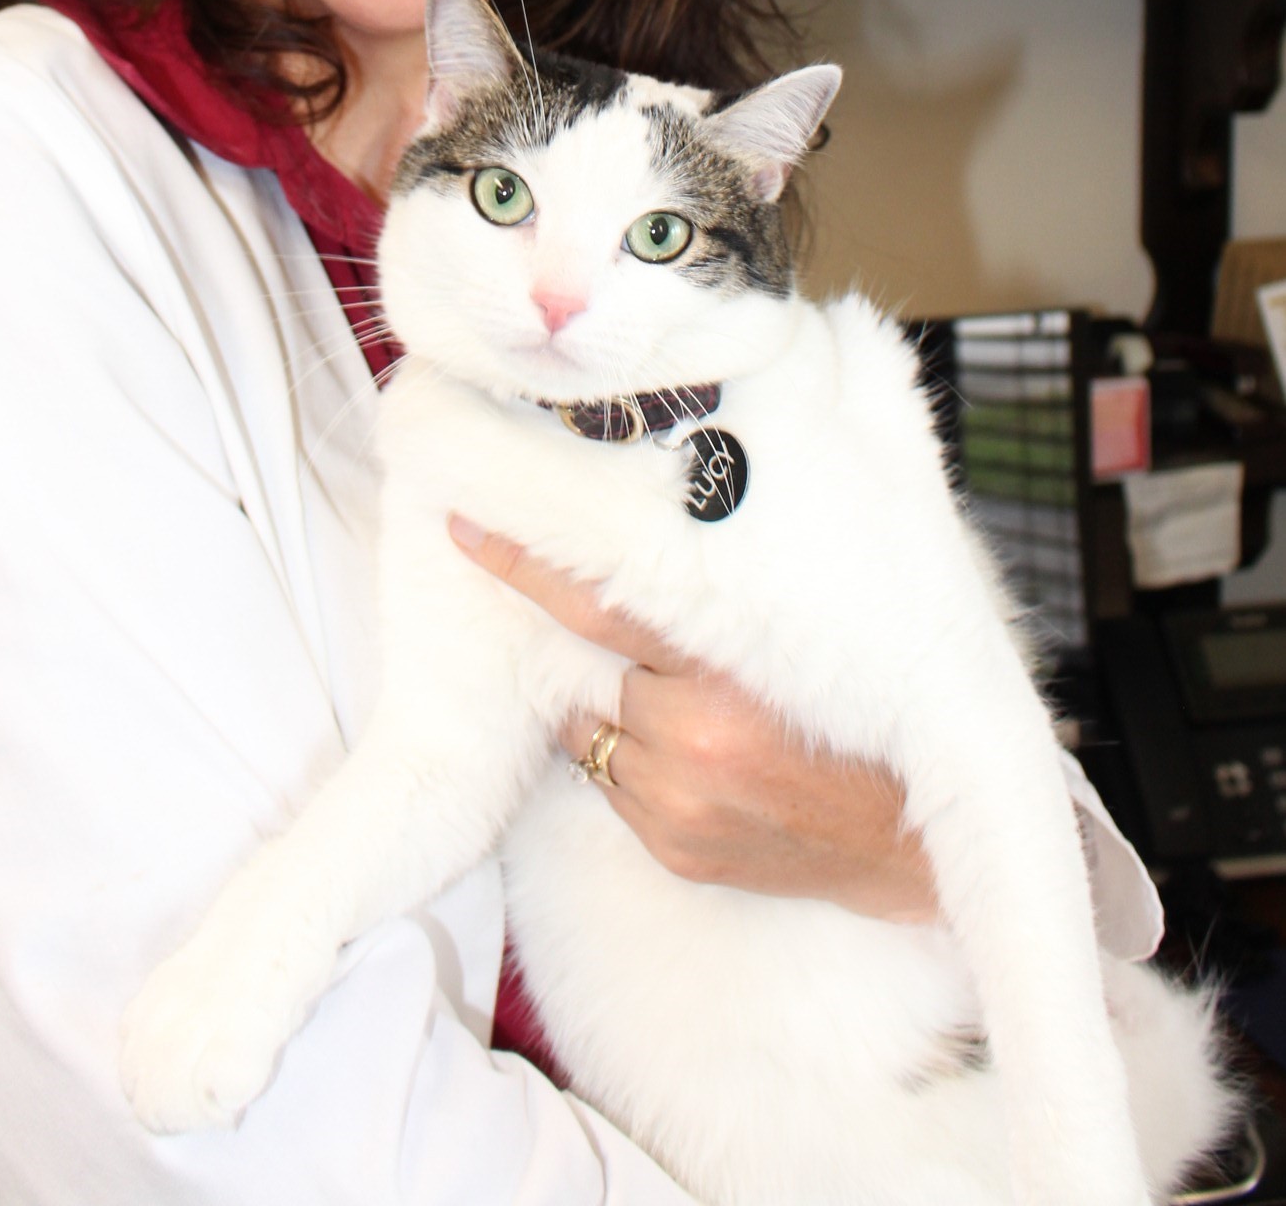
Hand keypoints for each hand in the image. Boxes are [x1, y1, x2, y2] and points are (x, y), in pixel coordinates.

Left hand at [449, 517, 937, 923]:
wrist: (909, 846)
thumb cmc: (862, 721)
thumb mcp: (805, 640)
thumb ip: (726, 599)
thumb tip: (647, 540)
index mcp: (729, 670)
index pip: (601, 604)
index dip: (528, 563)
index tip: (467, 525)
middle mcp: (693, 739)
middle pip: (595, 668)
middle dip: (598, 648)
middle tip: (612, 619)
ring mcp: (677, 802)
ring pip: (597, 728)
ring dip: (620, 709)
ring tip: (692, 708)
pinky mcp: (672, 850)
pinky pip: (617, 785)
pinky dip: (639, 762)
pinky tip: (699, 760)